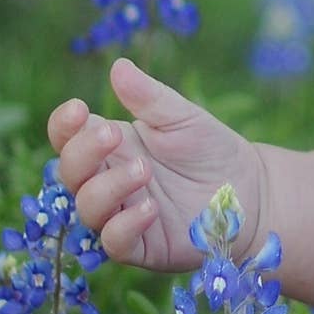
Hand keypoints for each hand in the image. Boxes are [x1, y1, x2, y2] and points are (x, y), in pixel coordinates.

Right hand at [46, 57, 263, 271]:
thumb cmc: (211, 150)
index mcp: (110, 147)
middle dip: (83, 152)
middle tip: (113, 134)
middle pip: (69, 171)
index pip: (67, 137)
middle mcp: (107, 181)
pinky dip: (124, 225)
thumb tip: (118, 66)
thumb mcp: (183, 118)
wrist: (250, 191)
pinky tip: (150, 208)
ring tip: (143, 170)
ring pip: (87, 208)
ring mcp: (121, 215)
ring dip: (107, 188)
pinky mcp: (141, 247)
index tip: (79, 108)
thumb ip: (150, 97)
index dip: (64, 125)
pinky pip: (115, 242)